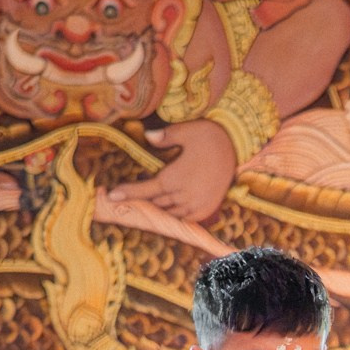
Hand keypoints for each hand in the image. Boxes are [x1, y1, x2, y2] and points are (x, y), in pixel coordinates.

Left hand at [107, 119, 238, 221]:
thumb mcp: (188, 131)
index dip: (128, 193)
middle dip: (142, 200)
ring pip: (169, 212)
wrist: (238, 149)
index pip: (145, 190)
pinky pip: (184, 218)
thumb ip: (166, 136)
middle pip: (155, 203)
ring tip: (148, 204)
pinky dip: (175, 214)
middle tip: (126, 198)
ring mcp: (195, 205)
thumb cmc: (210, 137)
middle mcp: (182, 195)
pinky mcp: (206, 209)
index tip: (111, 196)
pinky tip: (169, 209)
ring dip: (158, 208)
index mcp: (173, 178)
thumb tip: (148, 135)